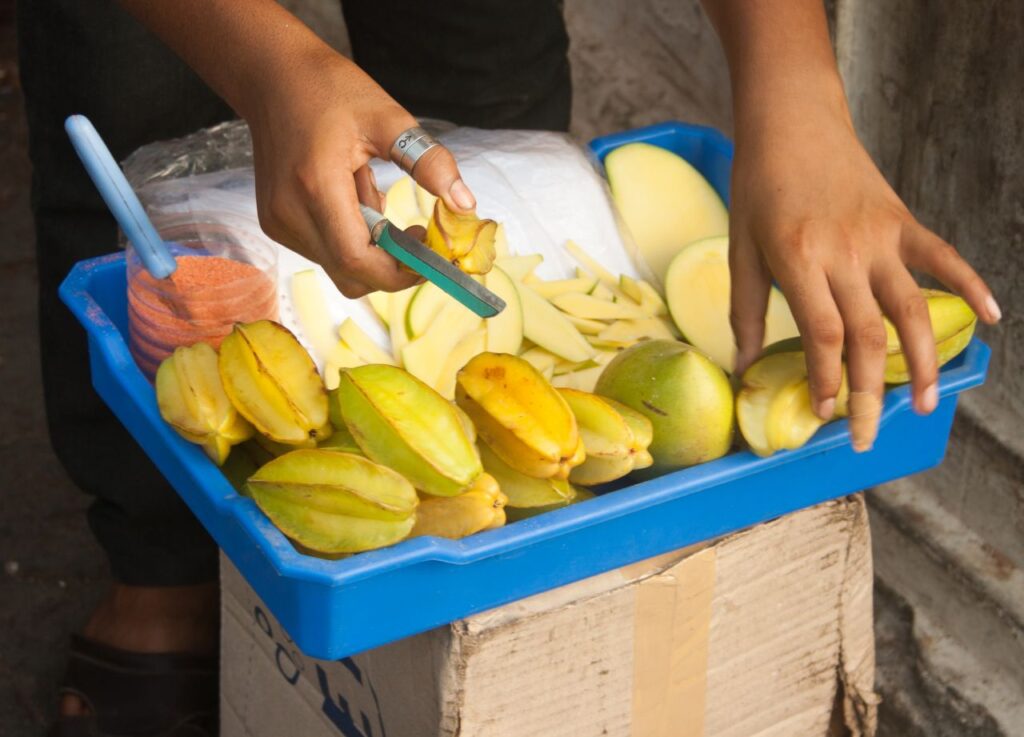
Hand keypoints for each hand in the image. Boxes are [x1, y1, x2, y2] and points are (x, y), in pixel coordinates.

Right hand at [246, 52, 476, 297]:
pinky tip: (349, 196)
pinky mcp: (275, 224)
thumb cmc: (328, 90)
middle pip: (349, 274)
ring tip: (368, 191)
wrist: (272, 77)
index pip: (357, 259)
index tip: (429, 254)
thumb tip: (465, 204)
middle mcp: (289, 212)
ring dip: (369, 248)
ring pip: (337, 266)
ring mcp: (278, 222)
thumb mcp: (387, 117)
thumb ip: (429, 162)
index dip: (398, 271)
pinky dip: (348, 238)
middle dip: (391, 266)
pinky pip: (323, 251)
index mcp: (316, 185)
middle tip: (416, 236)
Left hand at [729, 101, 999, 450]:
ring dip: (923, 360)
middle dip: (869, 392)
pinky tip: (992, 318)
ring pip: (911, 309)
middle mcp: (844, 252)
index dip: (825, 379)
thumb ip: (746, 309)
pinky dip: (971, 284)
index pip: (821, 334)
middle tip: (868, 436)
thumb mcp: (740, 247)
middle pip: (867, 335)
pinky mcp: (902, 220)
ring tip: (926, 404)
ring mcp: (880, 236)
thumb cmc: (759, 186)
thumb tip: (742, 366)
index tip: (824, 414)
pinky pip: (943, 257)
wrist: (792, 120)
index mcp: (798, 259)